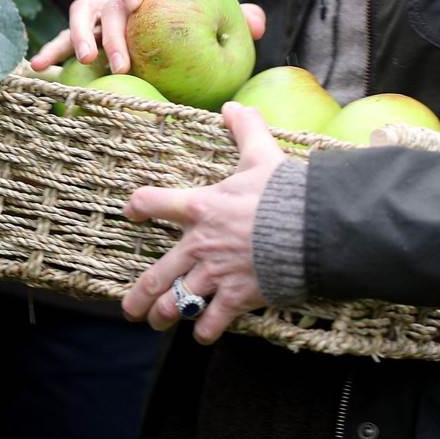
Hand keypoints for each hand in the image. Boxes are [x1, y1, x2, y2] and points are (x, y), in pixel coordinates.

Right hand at [29, 0, 265, 74]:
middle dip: (112, 30)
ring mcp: (102, 19)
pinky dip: (51, 53)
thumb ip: (239, 18)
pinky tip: (41, 71)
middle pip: (108, 1)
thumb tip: (256, 21)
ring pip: (80, 16)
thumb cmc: (200, 30)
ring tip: (84, 61)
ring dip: (77, 36)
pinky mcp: (89, 43)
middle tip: (120, 61)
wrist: (182, 53)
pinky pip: (64, 44)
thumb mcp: (221, 22)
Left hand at [120, 102, 283, 343]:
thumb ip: (245, 128)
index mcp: (200, 207)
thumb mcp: (261, 153)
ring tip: (156, 322)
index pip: (153, 202)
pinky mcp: (237, 297)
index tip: (132, 212)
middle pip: (157, 274)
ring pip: (177, 303)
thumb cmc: (283, 190)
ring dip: (163, 315)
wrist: (310, 227)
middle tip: (129, 307)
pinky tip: (202, 332)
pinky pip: (212, 322)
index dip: (139, 206)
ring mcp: (216, 274)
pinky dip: (205, 330)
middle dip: (139, 295)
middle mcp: (200, 244)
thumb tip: (233, 105)